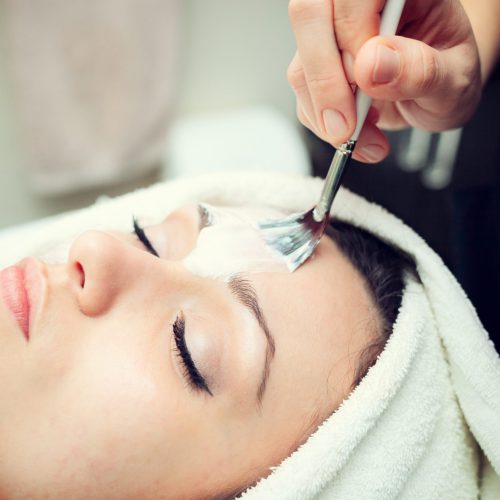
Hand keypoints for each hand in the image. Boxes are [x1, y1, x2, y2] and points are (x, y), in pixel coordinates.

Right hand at [287, 0, 481, 162]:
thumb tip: (374, 62)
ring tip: (364, 137)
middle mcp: (360, 4)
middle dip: (324, 79)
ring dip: (327, 113)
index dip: (353, 39)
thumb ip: (420, 70)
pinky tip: (356, 134)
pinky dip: (324, 123)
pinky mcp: (317, 64)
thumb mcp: (454, 81)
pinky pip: (303, 94)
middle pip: (308, 15)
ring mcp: (332, 33)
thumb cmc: (449, 77)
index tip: (370, 85)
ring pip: (301, 63)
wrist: (435, 94)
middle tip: (346, 125)